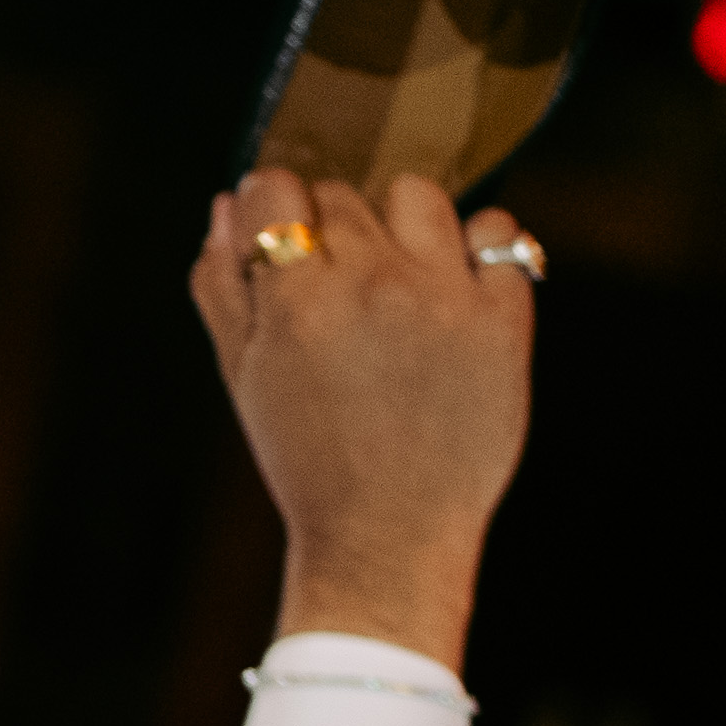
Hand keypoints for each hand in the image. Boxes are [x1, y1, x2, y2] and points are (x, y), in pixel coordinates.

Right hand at [187, 168, 535, 671]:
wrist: (388, 536)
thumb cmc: (308, 460)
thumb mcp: (243, 378)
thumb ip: (223, 287)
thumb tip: (228, 203)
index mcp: (295, 301)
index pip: (276, 190)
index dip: (273, 213)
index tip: (284, 245)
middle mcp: (370, 284)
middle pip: (343, 193)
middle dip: (332, 231)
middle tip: (336, 295)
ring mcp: (443, 296)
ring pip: (418, 195)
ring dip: (402, 226)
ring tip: (397, 283)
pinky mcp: (501, 316)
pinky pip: (497, 230)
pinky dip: (476, 249)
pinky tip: (453, 292)